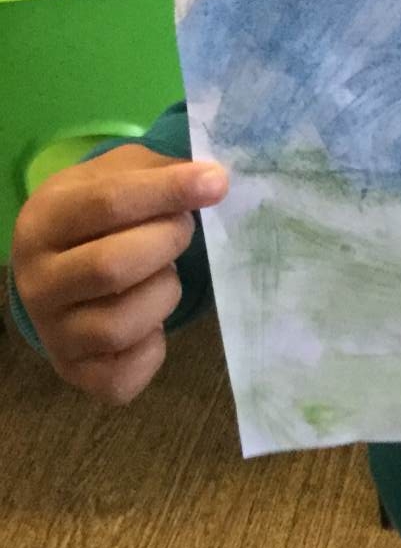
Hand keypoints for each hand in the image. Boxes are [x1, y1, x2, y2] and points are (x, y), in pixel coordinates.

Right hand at [10, 146, 227, 404]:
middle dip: (168, 242)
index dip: (169, 191)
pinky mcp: (74, 372)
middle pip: (113, 266)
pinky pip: (123, 376)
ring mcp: (51, 333)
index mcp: (43, 221)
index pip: (108, 203)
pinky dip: (153, 349)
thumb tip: (212, 180)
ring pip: (120, 325)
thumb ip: (161, 172)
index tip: (217, 182)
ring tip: (163, 274)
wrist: (63, 265)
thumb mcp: (120, 173)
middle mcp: (36, 282)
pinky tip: (153, 321)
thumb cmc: (102, 212)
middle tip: (183, 229)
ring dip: (164, 294)